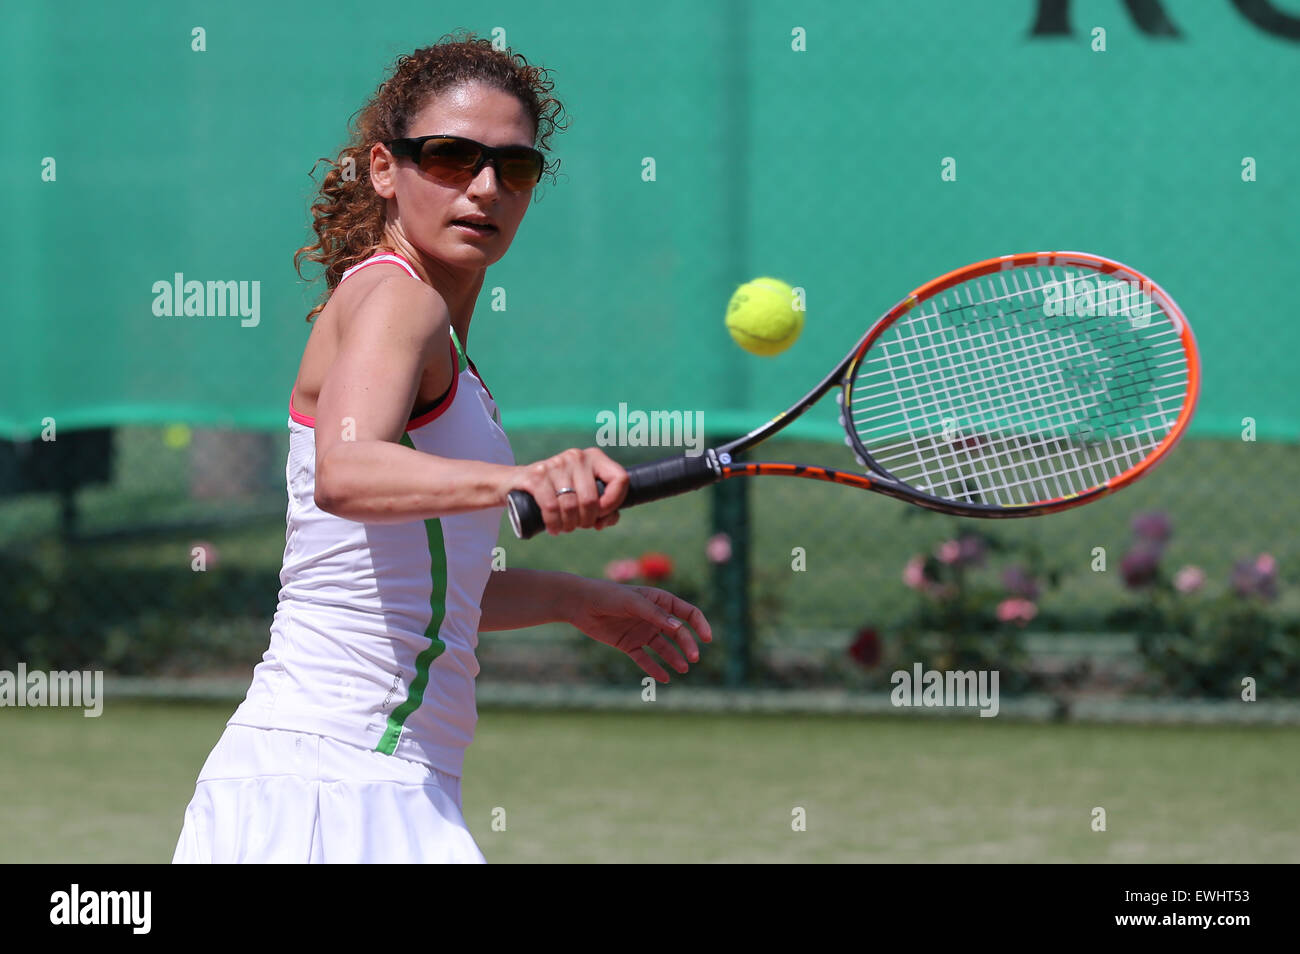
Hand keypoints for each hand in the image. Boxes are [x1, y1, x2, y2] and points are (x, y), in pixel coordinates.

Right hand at [508, 447, 627, 534]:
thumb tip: (607, 520)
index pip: (620, 479)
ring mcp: (556, 464)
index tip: (602, 515)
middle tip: (578, 525)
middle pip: (592, 499)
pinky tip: (553, 528)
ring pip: (571, 506)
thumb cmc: (557, 491)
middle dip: (586, 520)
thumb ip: (603, 508)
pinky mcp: (536, 476)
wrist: (518, 482)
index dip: (615, 503)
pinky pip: (551, 507)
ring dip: (569, 525)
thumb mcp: (582, 494)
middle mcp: (577, 457)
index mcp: (594, 457)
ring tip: (565, 528)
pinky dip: (554, 524)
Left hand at [564, 579, 712, 682]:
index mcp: (659, 601)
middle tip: (693, 659)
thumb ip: (655, 614)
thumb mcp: (632, 602)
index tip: (707, 638)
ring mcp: (642, 631)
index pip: (687, 613)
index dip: (700, 624)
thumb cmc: (608, 595)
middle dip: (687, 645)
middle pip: (678, 633)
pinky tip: (665, 678)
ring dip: (675, 658)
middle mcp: (654, 617)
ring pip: (664, 648)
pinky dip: (655, 669)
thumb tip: (679, 628)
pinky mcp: (628, 644)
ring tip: (684, 669)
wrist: (580, 604)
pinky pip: (645, 659)